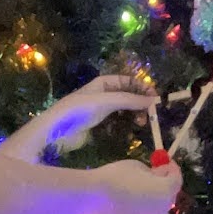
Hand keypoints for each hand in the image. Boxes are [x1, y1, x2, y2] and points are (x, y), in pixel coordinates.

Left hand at [11, 73, 158, 157]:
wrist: (57, 132)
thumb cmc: (78, 110)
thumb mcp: (106, 101)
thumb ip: (129, 100)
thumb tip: (153, 100)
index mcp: (104, 83)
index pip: (128, 81)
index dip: (142, 87)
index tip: (155, 98)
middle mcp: (104, 94)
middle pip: (129, 96)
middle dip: (140, 103)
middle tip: (150, 114)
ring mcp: (102, 110)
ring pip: (125, 110)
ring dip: (135, 115)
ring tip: (141, 123)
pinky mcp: (100, 126)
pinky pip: (119, 122)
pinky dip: (127, 125)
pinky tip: (131, 129)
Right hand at [96, 159, 181, 213]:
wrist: (94, 197)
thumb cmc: (116, 176)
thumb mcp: (138, 166)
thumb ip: (153, 172)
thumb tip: (158, 176)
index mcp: (165, 191)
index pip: (177, 180)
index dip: (173, 169)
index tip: (167, 162)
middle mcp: (162, 210)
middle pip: (169, 196)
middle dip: (165, 184)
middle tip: (156, 174)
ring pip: (158, 209)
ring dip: (155, 198)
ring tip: (142, 188)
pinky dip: (144, 210)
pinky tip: (133, 202)